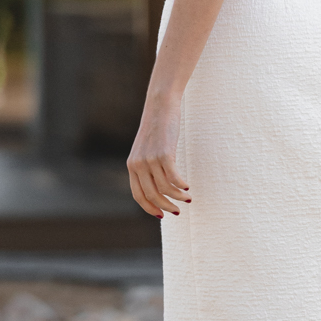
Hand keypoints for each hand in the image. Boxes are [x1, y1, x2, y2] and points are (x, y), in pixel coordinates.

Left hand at [127, 96, 189, 217]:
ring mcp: (150, 159)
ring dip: (178, 197)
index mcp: (132, 166)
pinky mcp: (164, 154)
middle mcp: (138, 164)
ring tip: (188, 198)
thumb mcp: (147, 148)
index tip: (162, 215)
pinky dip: (181, 186)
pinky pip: (173, 178)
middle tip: (178, 211)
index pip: (138, 195)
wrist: (160, 105)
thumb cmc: (157, 128)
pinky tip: (188, 186)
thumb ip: (148, 165)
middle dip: (166, 206)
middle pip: (152, 195)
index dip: (150, 208)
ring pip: (164, 189)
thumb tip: (160, 187)